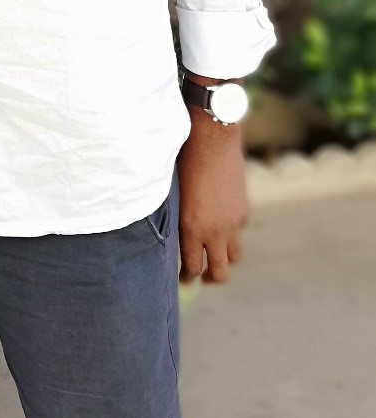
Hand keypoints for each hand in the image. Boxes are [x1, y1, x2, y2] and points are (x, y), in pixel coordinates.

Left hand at [176, 107, 247, 283]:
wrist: (212, 138)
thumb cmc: (182, 160)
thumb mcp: (173, 193)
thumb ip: (177, 218)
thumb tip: (175, 235)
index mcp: (191, 227)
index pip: (192, 268)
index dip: (187, 278)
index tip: (183, 280)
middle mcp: (214, 230)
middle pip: (219, 272)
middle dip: (210, 279)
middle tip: (202, 278)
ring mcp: (233, 222)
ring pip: (234, 257)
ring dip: (224, 260)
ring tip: (215, 259)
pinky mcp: (243, 211)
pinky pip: (238, 232)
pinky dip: (230, 235)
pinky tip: (221, 226)